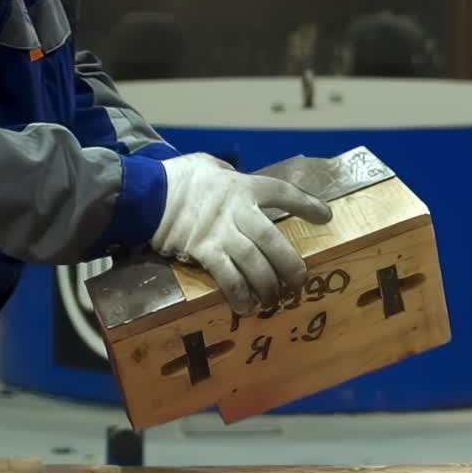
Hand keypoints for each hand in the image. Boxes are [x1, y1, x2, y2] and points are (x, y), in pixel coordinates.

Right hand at [150, 153, 331, 314]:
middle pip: (272, 240)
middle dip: (290, 264)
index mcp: (242, 186)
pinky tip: (246, 307)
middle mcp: (236, 210)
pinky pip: (227, 277)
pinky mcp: (202, 251)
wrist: (146, 191)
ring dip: (267, 285)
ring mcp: (220, 233)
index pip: (283, 193)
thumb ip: (230, 174)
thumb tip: (235, 177)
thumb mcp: (210, 165)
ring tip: (275, 300)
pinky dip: (239, 294)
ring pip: (254, 263)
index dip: (306, 205)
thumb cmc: (179, 177)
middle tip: (300, 282)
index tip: (325, 217)